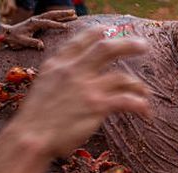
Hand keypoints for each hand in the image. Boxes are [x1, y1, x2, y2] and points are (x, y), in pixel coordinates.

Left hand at [1, 9, 76, 48]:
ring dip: (63, 14)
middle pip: (51, 15)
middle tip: (74, 14)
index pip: (47, 23)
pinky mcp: (39, 22)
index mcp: (33, 23)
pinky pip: (51, 18)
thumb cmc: (15, 39)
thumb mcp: (22, 42)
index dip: (57, 25)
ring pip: (52, 15)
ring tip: (74, 14)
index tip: (66, 27)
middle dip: (63, 14)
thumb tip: (42, 45)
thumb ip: (32, 43)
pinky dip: (59, 17)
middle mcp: (36, 19)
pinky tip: (66, 18)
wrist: (8, 34)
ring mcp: (38, 19)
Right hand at [13, 28, 150, 158]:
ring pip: (122, 77)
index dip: (96, 33)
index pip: (80, 41)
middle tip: (143, 45)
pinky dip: (141, 106)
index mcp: (58, 64)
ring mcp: (87, 87)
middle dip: (127, 44)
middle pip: (106, 49)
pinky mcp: (97, 106)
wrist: (31, 136)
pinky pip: (127, 101)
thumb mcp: (43, 86)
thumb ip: (60, 77)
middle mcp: (73, 71)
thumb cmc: (36, 118)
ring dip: (138, 85)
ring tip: (145, 93)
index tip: (108, 31)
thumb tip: (74, 77)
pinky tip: (146, 113)